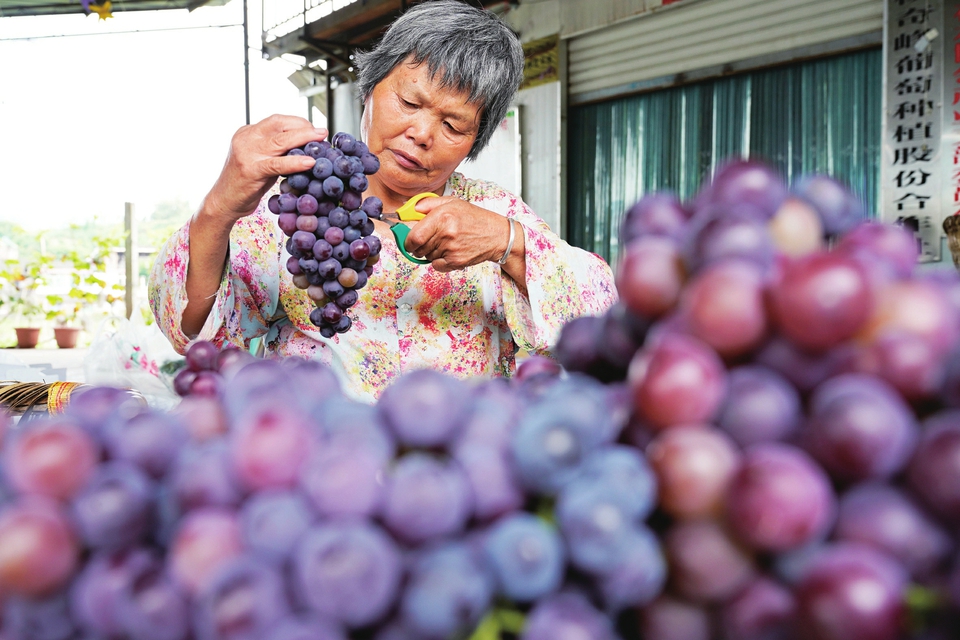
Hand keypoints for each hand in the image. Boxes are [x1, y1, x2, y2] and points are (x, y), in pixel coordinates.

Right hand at [201, 114, 326, 224]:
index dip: (298, 122)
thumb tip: (307, 146)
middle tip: (322, 132)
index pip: (277, 120)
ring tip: (320, 141)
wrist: (224, 202)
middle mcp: (246, 138)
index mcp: (248, 132)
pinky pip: (278, 164)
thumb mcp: (262, 160)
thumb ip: (278, 151)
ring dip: (304, 139)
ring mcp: (247, 153)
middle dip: (304, 127)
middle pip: (280, 125)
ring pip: (281, 141)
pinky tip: (310, 163)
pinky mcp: (251, 170)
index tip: (314, 129)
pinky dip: (295, 162)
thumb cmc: (246, 183)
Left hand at [402, 196, 510, 271]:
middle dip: (419, 247)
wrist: (496, 235)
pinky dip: (439, 261)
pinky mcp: (456, 262)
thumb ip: (428, 204)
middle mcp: (446, 233)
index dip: (408, 241)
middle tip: (428, 241)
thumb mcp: (453, 203)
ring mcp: (451, 249)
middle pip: (419, 248)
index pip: (414, 236)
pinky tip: (449, 252)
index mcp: (442, 216)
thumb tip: (410, 209)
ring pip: (427, 256)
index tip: (409, 241)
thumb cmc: (474, 218)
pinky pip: (436, 265)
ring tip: (445, 243)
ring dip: (431, 252)